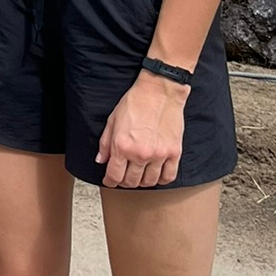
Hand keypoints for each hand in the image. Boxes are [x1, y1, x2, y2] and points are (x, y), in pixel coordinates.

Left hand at [97, 71, 188, 187]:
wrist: (159, 93)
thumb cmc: (134, 103)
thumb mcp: (112, 121)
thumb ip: (105, 144)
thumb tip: (101, 160)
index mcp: (122, 146)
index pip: (115, 175)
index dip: (110, 181)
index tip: (109, 182)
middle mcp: (140, 154)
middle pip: (132, 181)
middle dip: (124, 182)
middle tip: (123, 178)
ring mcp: (159, 155)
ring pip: (150, 181)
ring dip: (142, 182)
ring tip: (138, 175)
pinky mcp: (174, 153)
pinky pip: (168, 176)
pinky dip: (160, 180)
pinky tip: (155, 175)